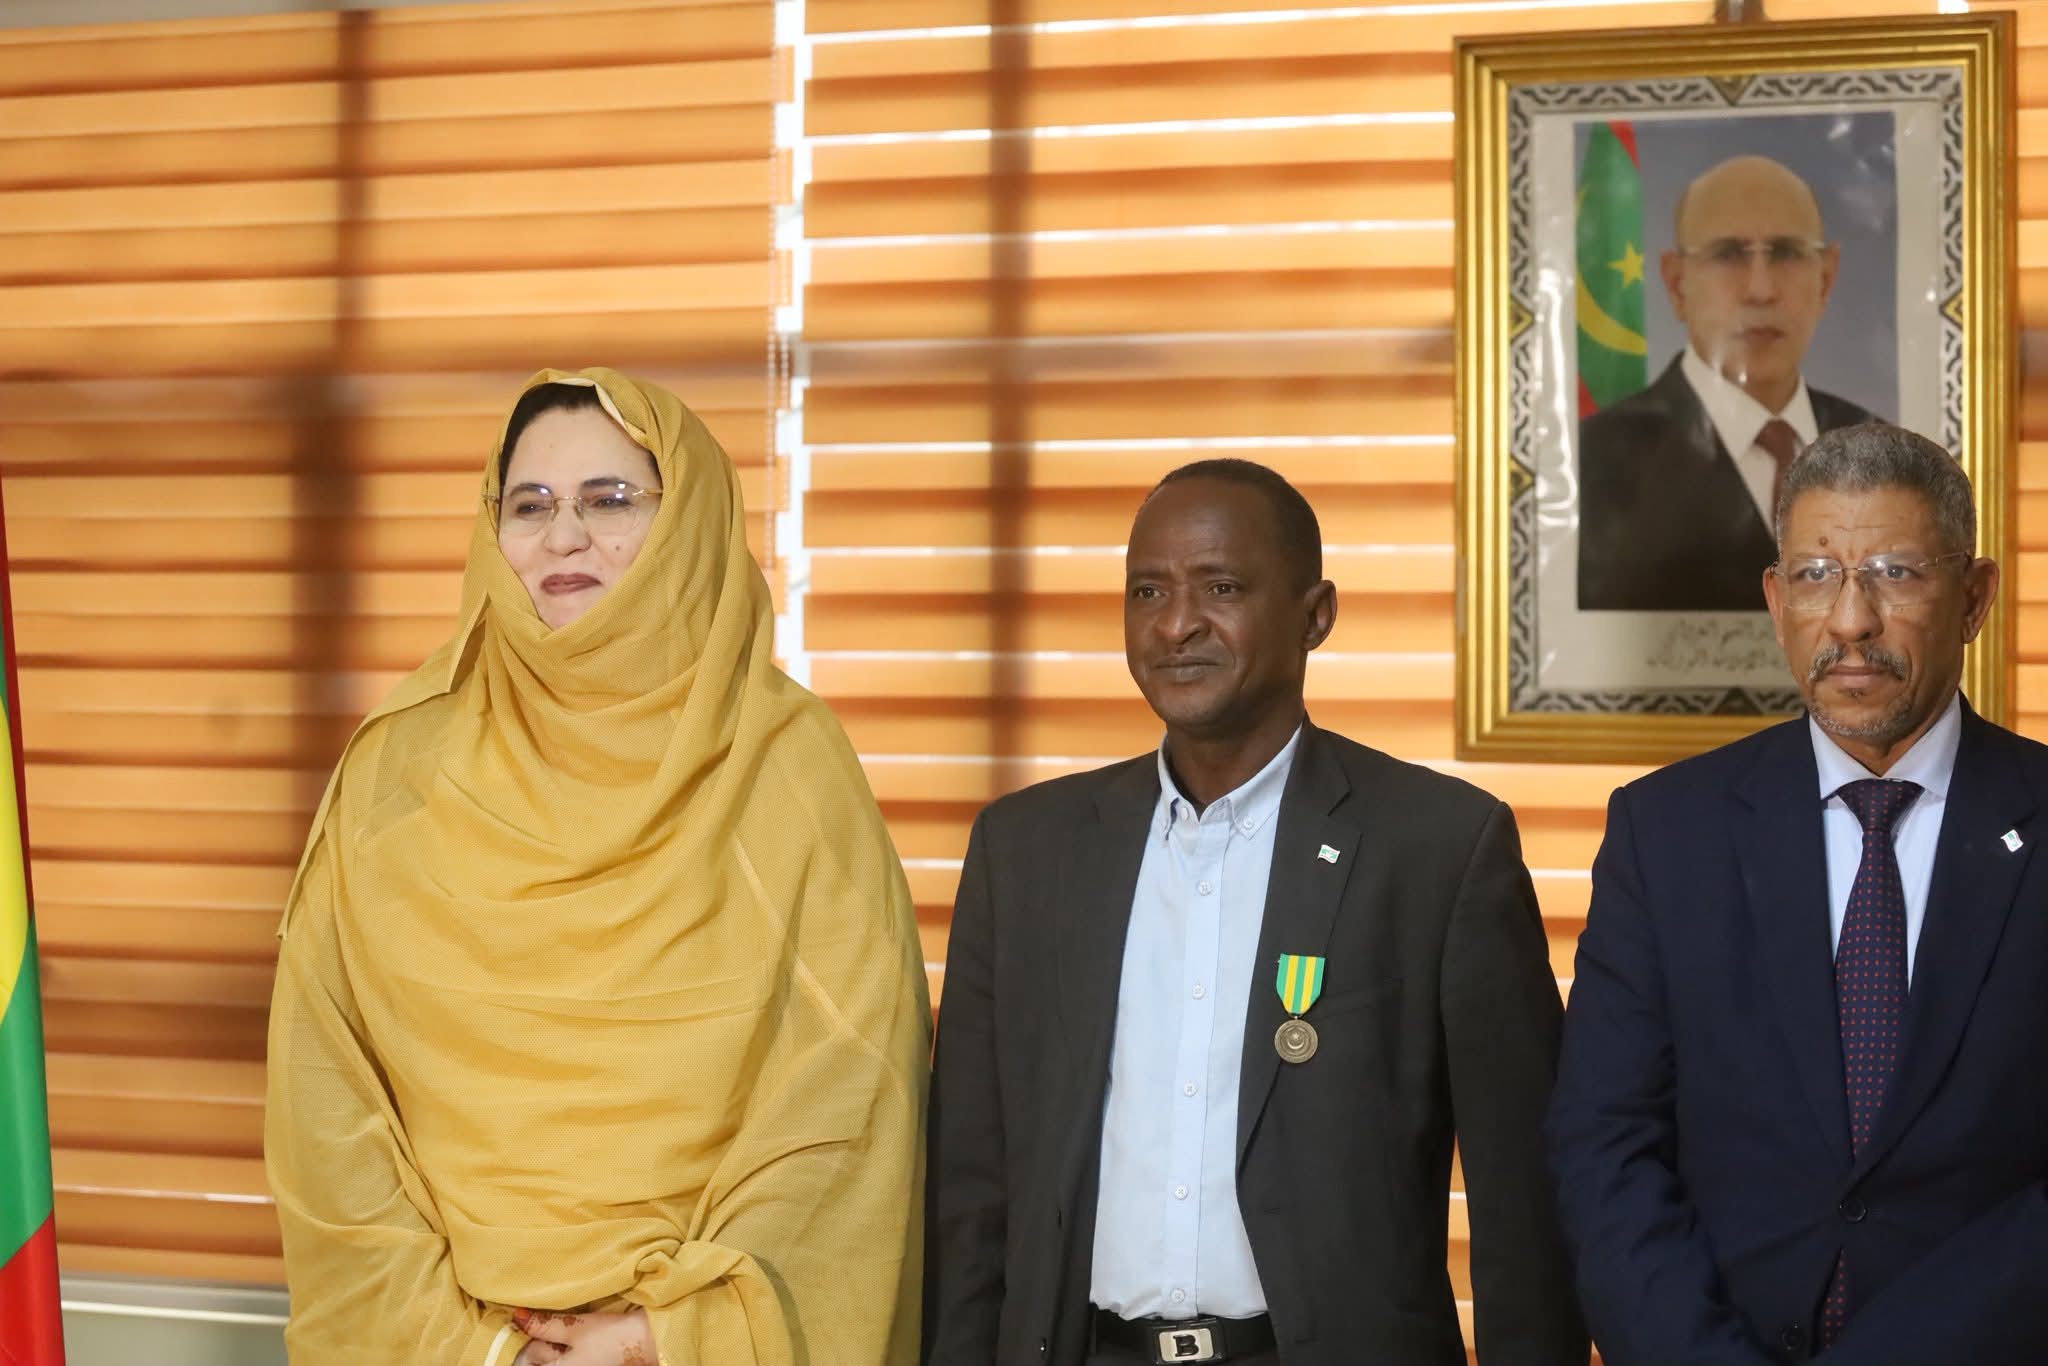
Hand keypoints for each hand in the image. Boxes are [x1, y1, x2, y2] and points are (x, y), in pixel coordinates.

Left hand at [514, 1308, 657, 1365]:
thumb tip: (518, 1316)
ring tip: (565, 1327)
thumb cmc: (611, 1337)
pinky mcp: (588, 1364)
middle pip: (539, 1359)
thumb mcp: (574, 1327)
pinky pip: (568, 1358)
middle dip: (540, 1340)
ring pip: (553, 1357)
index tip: (529, 1321)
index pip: (528, 1358)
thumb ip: (543, 1325)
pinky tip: (576, 1335)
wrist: (647, 1342)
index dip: (529, 1338)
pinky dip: (566, 1346)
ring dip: (553, 1341)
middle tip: (550, 1321)